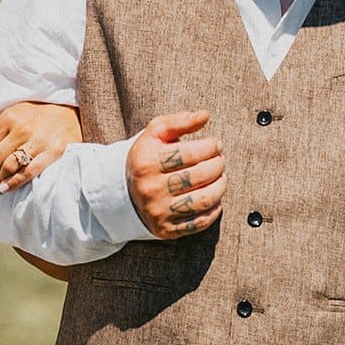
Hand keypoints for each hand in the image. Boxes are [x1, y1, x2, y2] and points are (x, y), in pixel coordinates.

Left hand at [0, 101, 82, 193]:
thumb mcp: (9, 119)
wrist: (71, 111)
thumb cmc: (35, 116)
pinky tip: (5, 189)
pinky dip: (14, 182)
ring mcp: (39, 140)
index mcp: (9, 117)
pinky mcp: (54, 151)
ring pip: (10, 166)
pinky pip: (30, 171)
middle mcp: (23, 128)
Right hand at [126, 111, 225, 239]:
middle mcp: (151, 188)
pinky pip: (199, 222)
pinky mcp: (166, 230)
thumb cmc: (147, 157)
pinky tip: (215, 198)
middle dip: (218, 165)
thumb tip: (205, 115)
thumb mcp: (155, 134)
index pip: (189, 153)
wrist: (123, 192)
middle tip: (220, 160)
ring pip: (203, 200)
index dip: (210, 147)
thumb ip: (179, 121)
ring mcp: (158, 211)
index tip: (216, 144)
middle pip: (198, 176)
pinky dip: (214, 210)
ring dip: (220, 187)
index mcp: (146, 162)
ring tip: (221, 177)